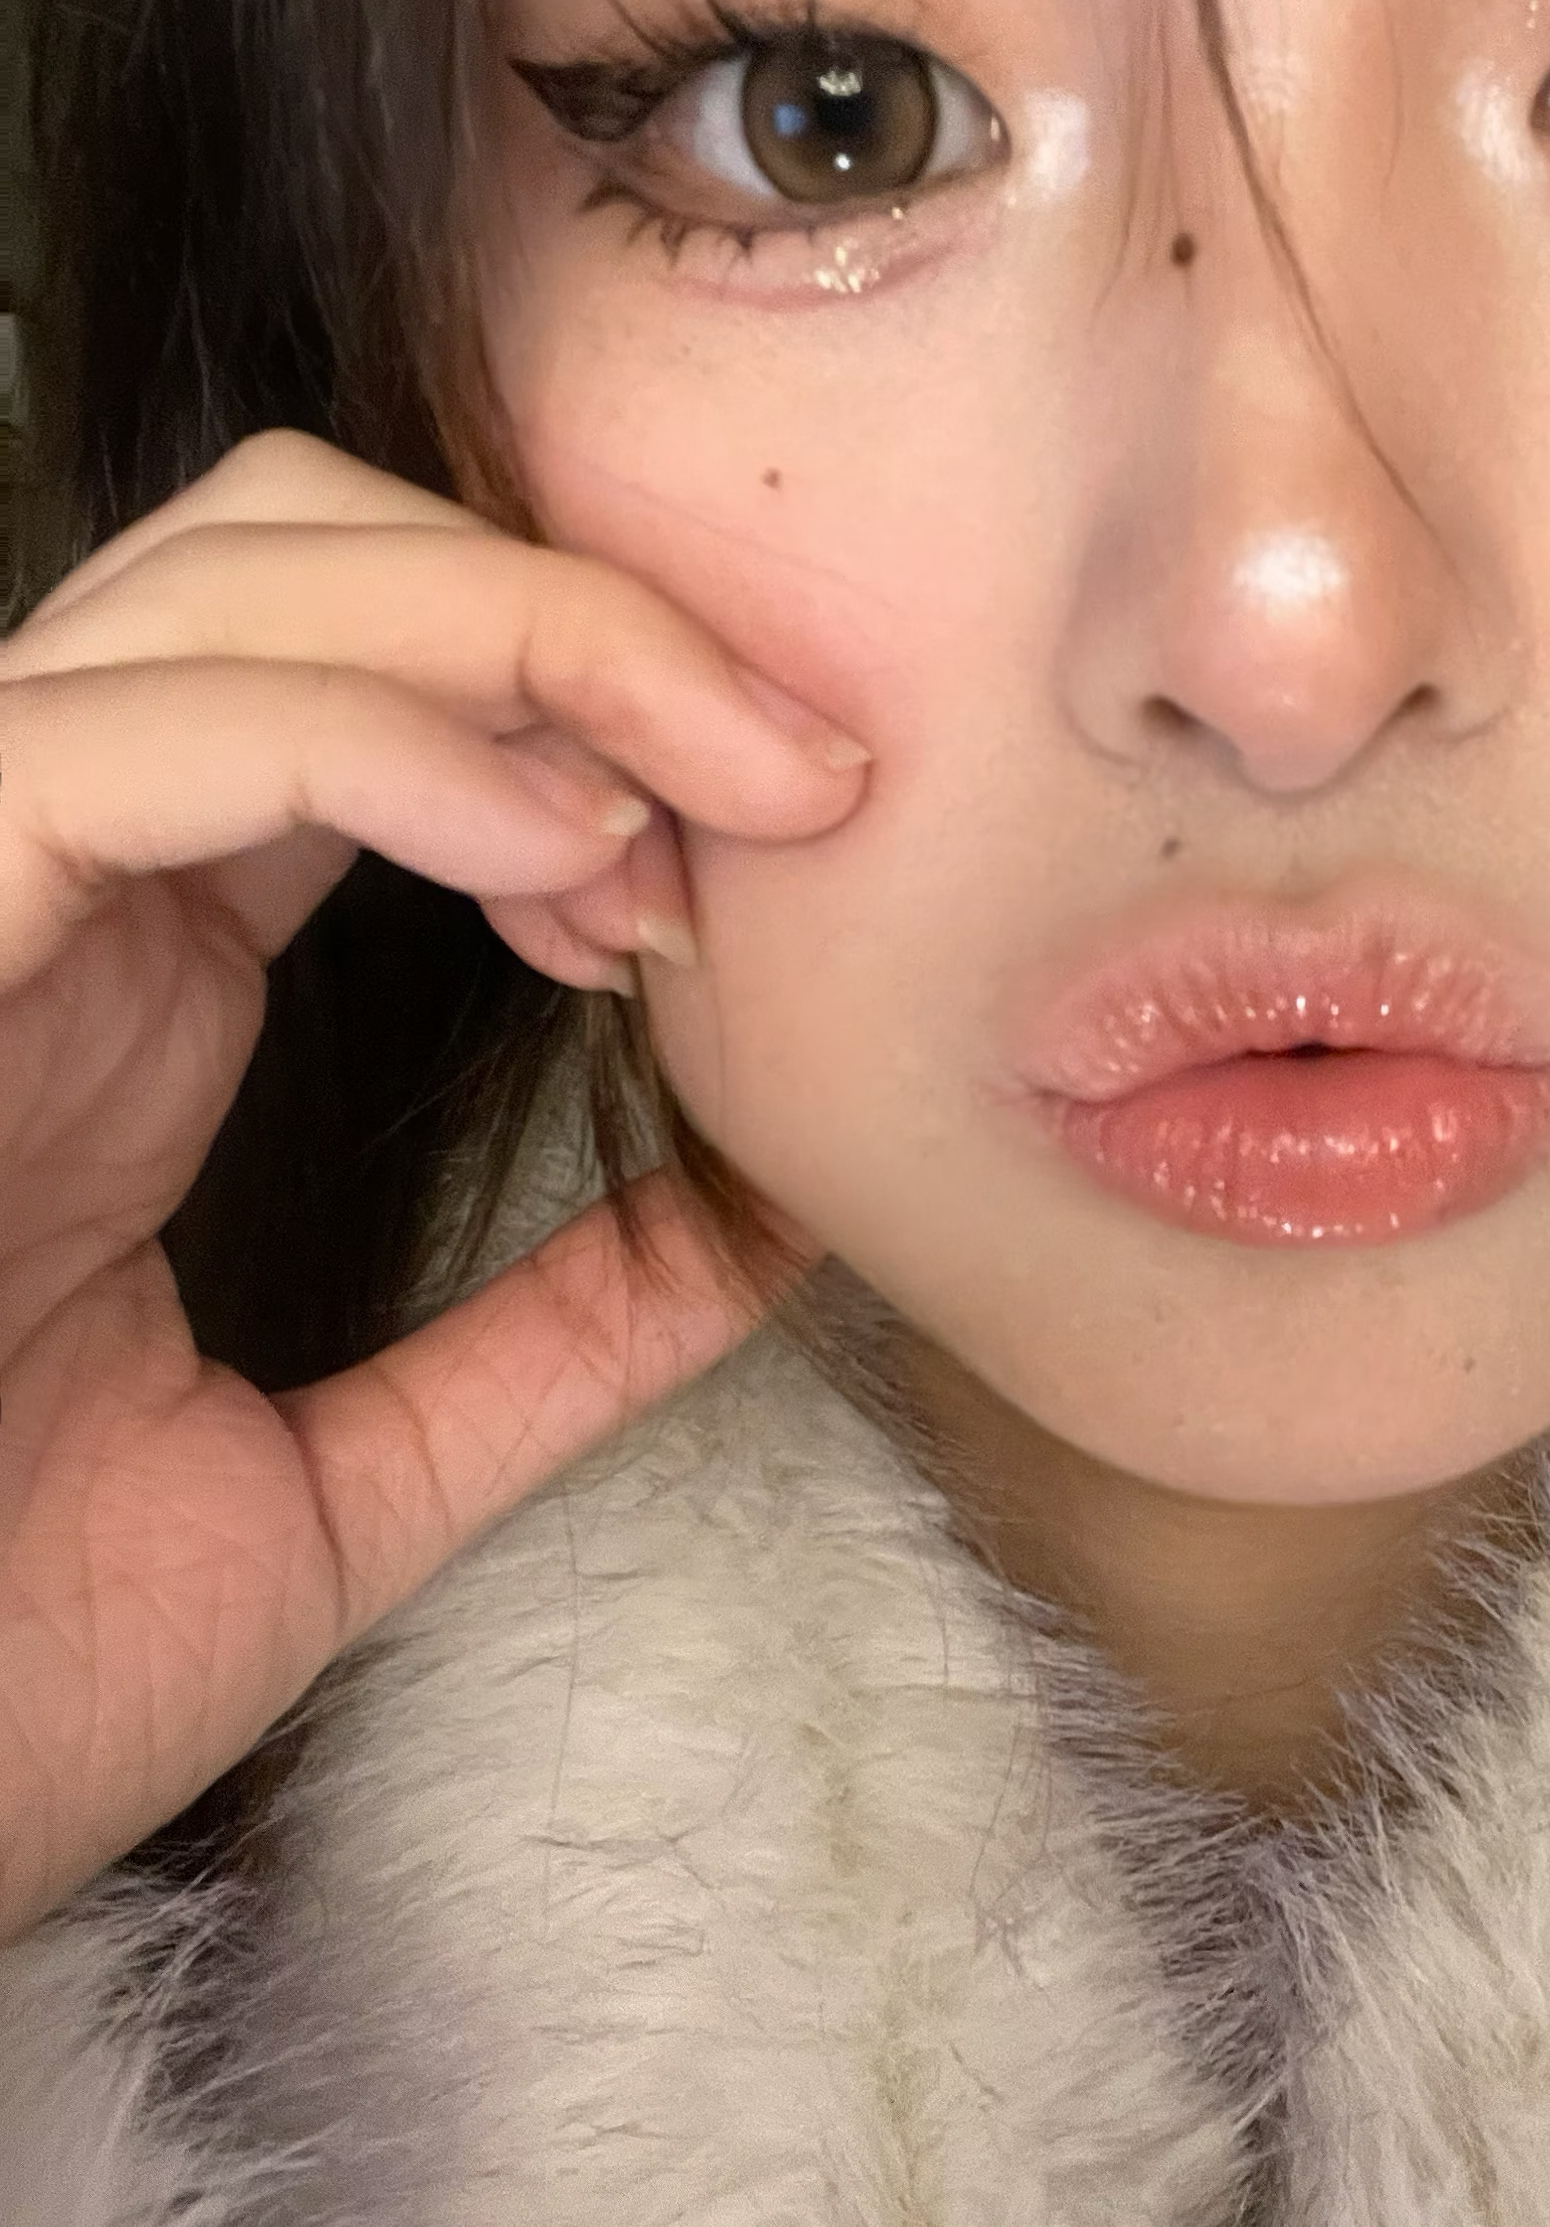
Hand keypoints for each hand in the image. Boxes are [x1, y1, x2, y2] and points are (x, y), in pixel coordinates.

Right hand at [0, 430, 863, 1944]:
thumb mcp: (343, 1484)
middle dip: (580, 610)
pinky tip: (555, 854)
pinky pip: (126, 742)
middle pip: (309, 551)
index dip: (597, 701)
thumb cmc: (2, 1675)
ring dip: (517, 644)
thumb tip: (771, 1222)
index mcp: (142, 979)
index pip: (370, 683)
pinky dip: (372, 738)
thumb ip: (550, 1341)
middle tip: (793, 768)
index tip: (781, 841)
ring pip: (231, 583)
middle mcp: (58, 892)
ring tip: (696, 818)